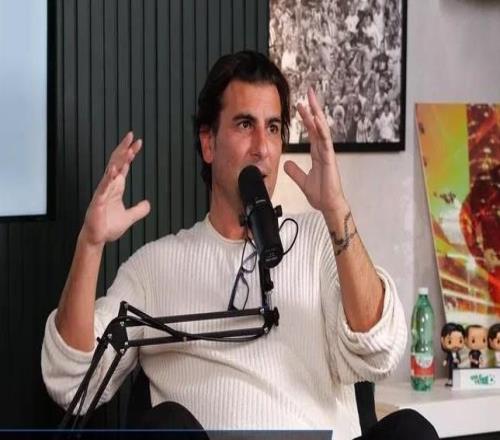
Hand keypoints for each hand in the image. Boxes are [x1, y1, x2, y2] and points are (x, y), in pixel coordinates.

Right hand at [81, 132, 149, 246]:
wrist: (97, 238)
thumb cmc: (107, 226)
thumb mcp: (129, 217)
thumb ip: (139, 210)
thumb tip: (148, 204)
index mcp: (115, 187)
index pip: (123, 165)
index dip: (129, 154)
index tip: (137, 143)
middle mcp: (108, 186)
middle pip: (116, 163)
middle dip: (124, 149)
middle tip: (132, 136)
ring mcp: (103, 192)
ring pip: (111, 172)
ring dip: (119, 161)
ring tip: (128, 150)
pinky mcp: (98, 202)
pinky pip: (103, 188)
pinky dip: (109, 179)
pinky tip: (114, 171)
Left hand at [284, 88, 345, 215]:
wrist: (328, 205)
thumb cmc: (321, 194)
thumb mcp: (302, 180)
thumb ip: (294, 171)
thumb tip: (286, 164)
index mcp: (317, 153)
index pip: (311, 130)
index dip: (306, 117)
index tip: (300, 105)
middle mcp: (323, 149)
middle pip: (318, 124)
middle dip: (313, 108)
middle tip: (309, 92)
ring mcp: (328, 152)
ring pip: (322, 128)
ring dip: (316, 113)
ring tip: (311, 99)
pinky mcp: (330, 158)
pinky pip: (325, 140)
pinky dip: (321, 129)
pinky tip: (316, 118)